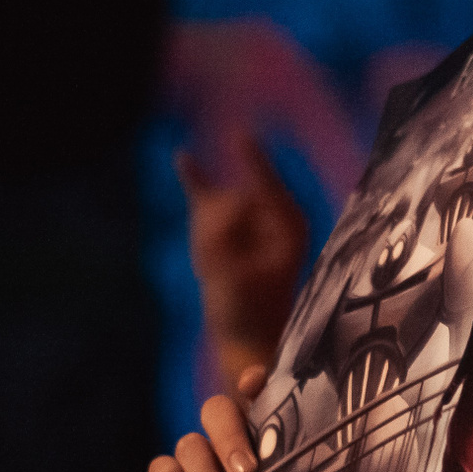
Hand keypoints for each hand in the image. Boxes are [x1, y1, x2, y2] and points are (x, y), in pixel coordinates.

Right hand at [177, 136, 307, 378]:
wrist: (247, 337)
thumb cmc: (248, 312)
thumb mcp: (234, 278)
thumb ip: (220, 237)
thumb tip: (211, 203)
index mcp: (290, 224)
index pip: (265, 186)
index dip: (251, 162)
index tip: (240, 134)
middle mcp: (271, 214)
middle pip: (233, 202)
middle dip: (220, 233)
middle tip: (228, 274)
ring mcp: (247, 217)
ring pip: (212, 208)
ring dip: (205, 240)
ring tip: (218, 273)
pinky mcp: (224, 225)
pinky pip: (203, 194)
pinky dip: (193, 177)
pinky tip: (182, 157)